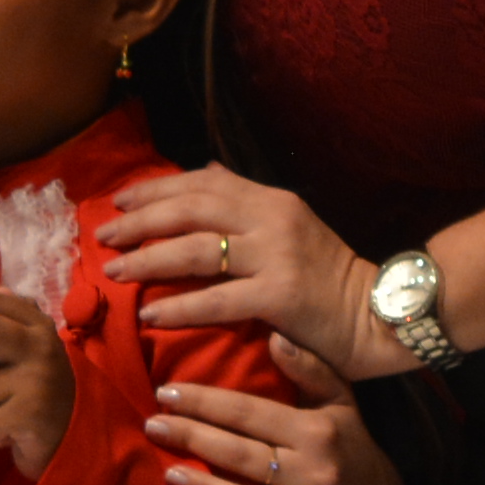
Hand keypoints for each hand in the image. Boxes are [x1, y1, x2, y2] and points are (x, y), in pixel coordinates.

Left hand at [100, 166, 395, 378]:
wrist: (380, 315)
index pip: (203, 183)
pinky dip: (178, 305)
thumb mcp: (291, 226)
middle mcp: (272, 219)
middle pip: (191, 209)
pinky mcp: (280, 295)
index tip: (119, 200)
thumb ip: (248, 202)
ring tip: (114, 272)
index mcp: (271, 200)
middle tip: (104, 235)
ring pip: (197, 250)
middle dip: (140, 221)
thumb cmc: (330, 279)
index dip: (156, 189)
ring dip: (148, 259)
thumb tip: (205, 169)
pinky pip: (216, 298)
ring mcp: (276, 255)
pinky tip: (150, 314)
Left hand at [151, 334, 429, 484]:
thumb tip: (274, 336)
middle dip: (193, 438)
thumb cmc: (354, 455)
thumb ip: (311, 371)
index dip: (205, 403)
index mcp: (319, 432)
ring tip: (168, 474)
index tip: (166, 394)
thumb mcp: (342, 407)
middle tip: (152, 427)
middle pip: (242, 455)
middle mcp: (320, 473)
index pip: (251, 414)